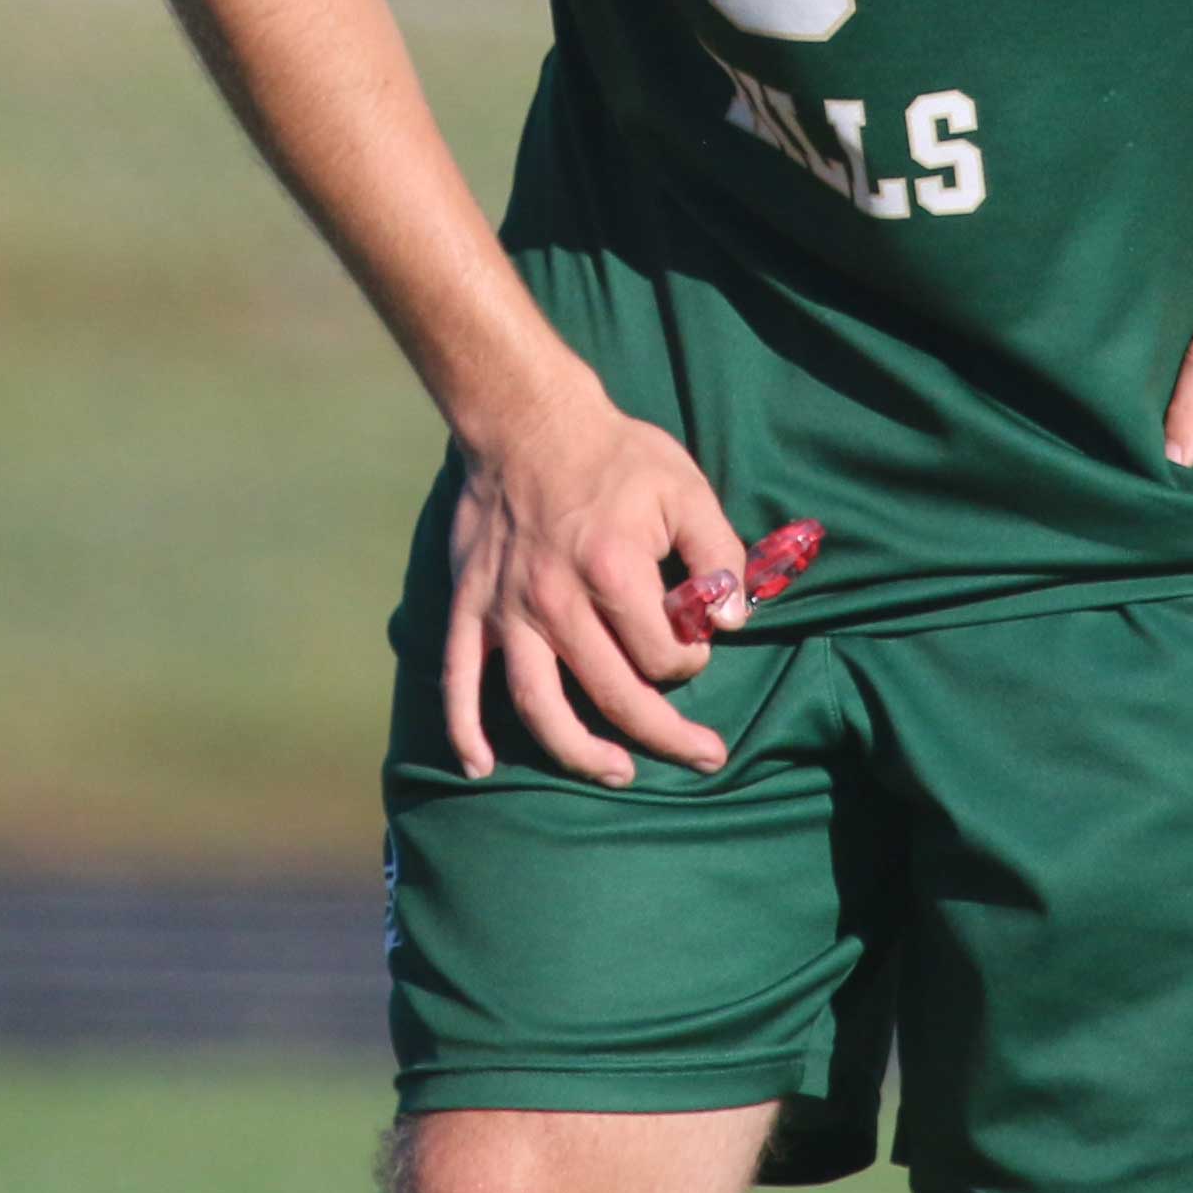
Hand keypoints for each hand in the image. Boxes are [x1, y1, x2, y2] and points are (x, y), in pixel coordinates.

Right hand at [442, 381, 748, 786]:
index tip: (700, 642)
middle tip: (704, 756)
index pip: (666, 655)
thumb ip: (720, 553)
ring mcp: (506, 610)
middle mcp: (557, 601)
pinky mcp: (469, 608)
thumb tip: (734, 620)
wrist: (527, 419)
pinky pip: (458, 681)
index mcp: (614, 571)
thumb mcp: (686, 487)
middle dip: (667, 736)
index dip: (695, 659)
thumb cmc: (615, 455)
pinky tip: (479, 768)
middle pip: (614, 696)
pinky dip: (464, 731)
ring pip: (539, 708)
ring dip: (579, 754)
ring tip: (616, 773)